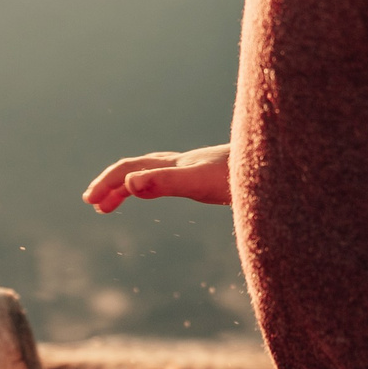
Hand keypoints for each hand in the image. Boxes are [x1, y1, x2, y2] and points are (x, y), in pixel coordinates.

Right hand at [83, 144, 230, 212]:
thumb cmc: (239, 177)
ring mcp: (197, 169)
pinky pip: (173, 180)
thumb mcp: (198, 184)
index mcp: (175, 165)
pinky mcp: (211, 178)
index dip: (107, 183)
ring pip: (154, 173)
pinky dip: (156, 187)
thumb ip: (163, 183)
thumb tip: (129, 185)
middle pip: (138, 169)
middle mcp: (183, 164)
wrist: (276, 169)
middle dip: (112, 184)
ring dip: (131, 186)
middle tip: (94, 204)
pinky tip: (162, 194)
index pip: (130, 169)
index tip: (91, 201)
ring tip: (114, 204)